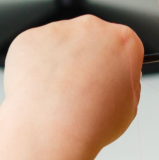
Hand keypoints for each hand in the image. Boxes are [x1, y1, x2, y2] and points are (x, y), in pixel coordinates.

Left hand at [3, 15, 143, 154]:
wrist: (51, 131)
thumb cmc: (90, 123)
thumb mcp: (129, 107)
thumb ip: (125, 82)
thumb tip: (115, 79)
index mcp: (122, 40)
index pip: (120, 44)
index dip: (112, 64)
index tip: (105, 77)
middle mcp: (91, 28)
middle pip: (89, 38)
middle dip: (84, 59)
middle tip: (78, 89)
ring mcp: (57, 30)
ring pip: (59, 43)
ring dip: (58, 63)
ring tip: (56, 95)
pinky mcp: (29, 38)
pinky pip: (33, 50)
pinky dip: (34, 67)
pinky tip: (39, 89)